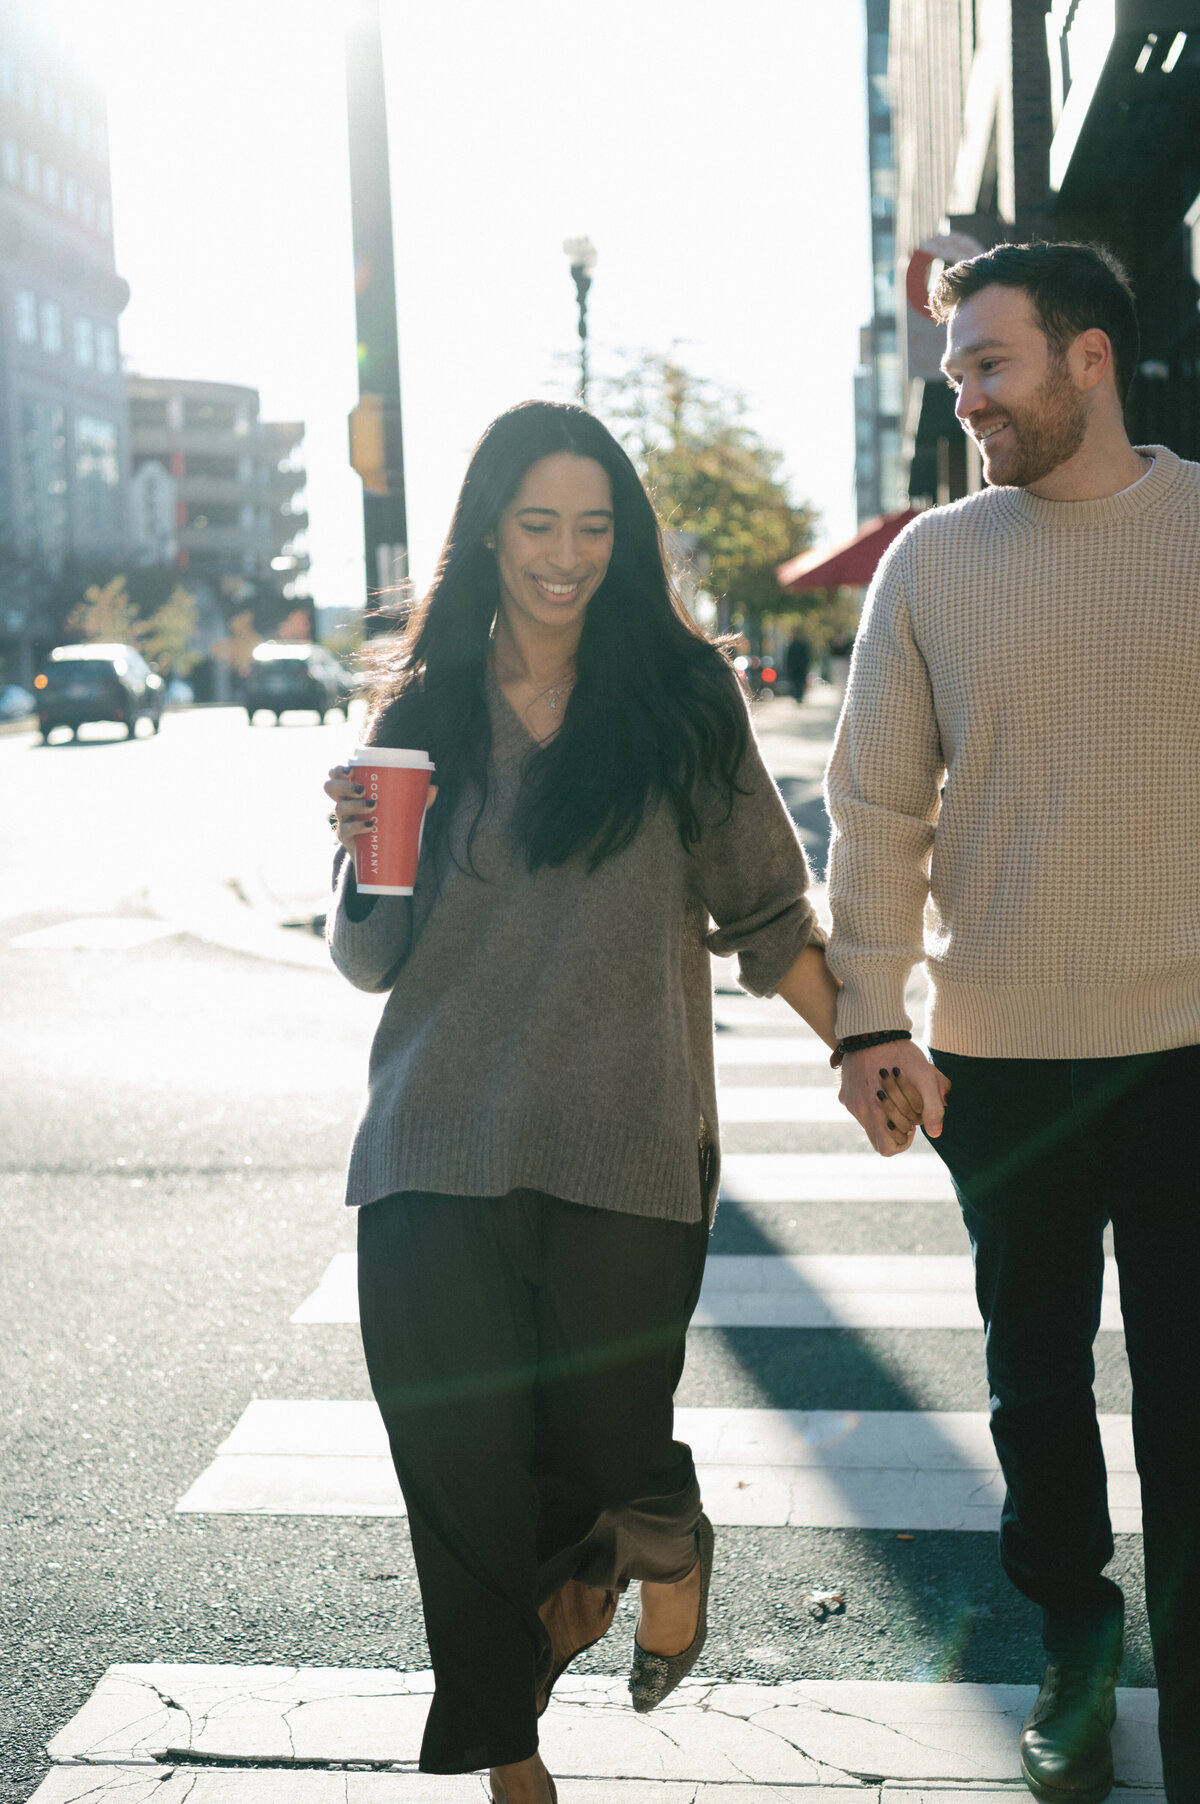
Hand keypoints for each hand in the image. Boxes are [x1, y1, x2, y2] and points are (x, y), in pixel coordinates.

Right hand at [324, 765, 437, 856]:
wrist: (380, 854)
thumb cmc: (388, 823)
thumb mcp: (402, 809)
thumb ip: (416, 799)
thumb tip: (433, 788)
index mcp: (352, 791)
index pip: (336, 776)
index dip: (338, 770)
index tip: (352, 770)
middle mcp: (344, 804)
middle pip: (331, 788)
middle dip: (344, 785)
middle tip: (363, 789)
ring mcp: (343, 821)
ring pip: (339, 808)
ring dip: (354, 805)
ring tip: (373, 806)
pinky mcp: (347, 839)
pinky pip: (345, 831)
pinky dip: (357, 827)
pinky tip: (370, 826)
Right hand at [839, 1040, 949, 1156]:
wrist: (872, 1028)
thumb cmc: (901, 1053)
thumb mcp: (925, 1078)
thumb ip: (933, 1109)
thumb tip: (935, 1133)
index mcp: (875, 1111)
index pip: (887, 1148)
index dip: (902, 1141)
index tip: (910, 1123)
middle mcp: (858, 1110)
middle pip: (877, 1137)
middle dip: (895, 1127)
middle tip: (905, 1106)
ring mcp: (849, 1100)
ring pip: (868, 1121)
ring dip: (883, 1114)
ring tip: (894, 1092)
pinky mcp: (844, 1091)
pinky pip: (859, 1106)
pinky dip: (871, 1101)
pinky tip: (881, 1082)